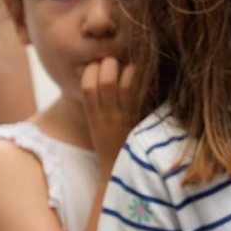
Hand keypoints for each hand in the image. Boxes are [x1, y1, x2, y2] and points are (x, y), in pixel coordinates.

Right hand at [82, 57, 134, 174]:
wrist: (117, 171)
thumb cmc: (109, 144)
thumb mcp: (96, 123)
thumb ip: (96, 103)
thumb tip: (99, 77)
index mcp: (93, 115)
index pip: (86, 86)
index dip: (91, 69)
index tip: (98, 62)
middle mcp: (105, 115)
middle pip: (104, 81)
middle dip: (109, 64)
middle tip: (115, 59)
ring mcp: (122, 118)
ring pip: (122, 86)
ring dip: (127, 69)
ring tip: (131, 64)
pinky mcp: (136, 121)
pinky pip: (138, 96)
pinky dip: (140, 81)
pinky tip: (143, 74)